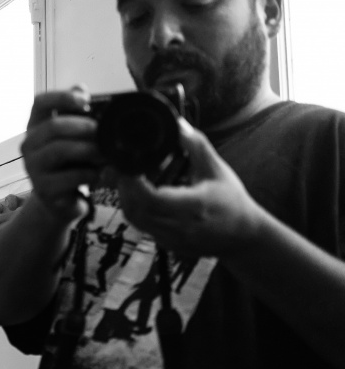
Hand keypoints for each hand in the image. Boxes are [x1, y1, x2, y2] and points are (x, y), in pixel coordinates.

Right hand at [21, 87, 104, 222]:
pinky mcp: (44, 189)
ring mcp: (33, 168)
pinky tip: (100, 174)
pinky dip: (88, 173)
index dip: (61, 97)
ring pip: (58, 151)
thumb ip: (76, 113)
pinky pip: (68, 177)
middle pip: (52, 126)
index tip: (86, 100)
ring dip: (87, 149)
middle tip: (102, 130)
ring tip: (105, 153)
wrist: (61, 202)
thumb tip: (81, 88)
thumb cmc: (70, 164)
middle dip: (81, 126)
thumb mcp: (73, 138)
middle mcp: (29, 145)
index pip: (40, 103)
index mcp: (36, 126)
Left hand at [114, 118, 262, 255]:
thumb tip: (178, 124)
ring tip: (131, 178)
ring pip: (134, 219)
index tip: (129, 164)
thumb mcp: (217, 170)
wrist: (244, 237)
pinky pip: (142, 225)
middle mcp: (179, 227)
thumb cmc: (232, 202)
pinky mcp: (166, 244)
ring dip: (127, 198)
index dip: (133, 182)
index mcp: (193, 207)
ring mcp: (171, 239)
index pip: (150, 198)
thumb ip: (197, 146)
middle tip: (125, 168)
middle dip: (125, 187)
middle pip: (135, 209)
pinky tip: (141, 194)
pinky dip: (136, 208)